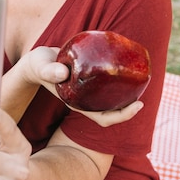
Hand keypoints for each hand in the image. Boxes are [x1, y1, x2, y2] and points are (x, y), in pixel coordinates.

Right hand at [20, 47, 143, 126]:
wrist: (37, 62)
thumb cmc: (39, 65)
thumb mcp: (41, 67)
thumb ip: (48, 70)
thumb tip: (63, 72)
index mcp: (77, 103)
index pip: (103, 118)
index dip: (122, 116)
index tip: (139, 106)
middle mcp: (86, 100)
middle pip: (112, 112)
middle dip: (129, 108)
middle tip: (143, 96)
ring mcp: (88, 91)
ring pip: (112, 99)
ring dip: (126, 95)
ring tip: (139, 81)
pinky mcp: (89, 79)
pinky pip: (108, 84)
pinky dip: (118, 80)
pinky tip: (125, 67)